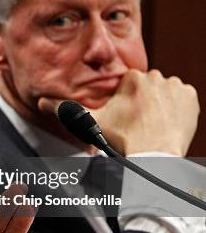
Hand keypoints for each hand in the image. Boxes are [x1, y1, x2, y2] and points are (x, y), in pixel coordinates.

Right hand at [38, 69, 199, 155]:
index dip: (125, 102)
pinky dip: (176, 108)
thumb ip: (67, 110)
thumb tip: (40, 101)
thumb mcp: (91, 123)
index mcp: (131, 78)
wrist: (155, 155)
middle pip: (146, 87)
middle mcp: (155, 77)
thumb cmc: (123, 139)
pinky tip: (166, 121)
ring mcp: (175, 87)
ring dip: (159, 103)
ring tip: (152, 124)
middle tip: (138, 123)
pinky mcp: (190, 97)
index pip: (128, 85)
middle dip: (142, 101)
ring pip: (163, 91)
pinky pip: (182, 97)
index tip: (126, 117)